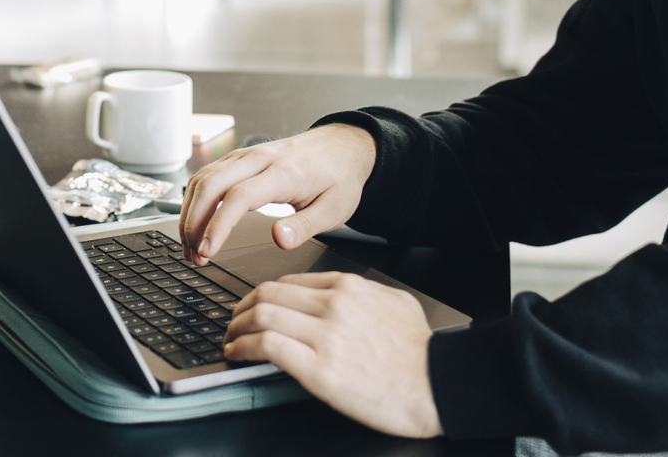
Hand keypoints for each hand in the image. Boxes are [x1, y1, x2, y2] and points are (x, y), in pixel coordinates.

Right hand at [178, 124, 376, 264]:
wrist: (344, 145)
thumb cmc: (339, 177)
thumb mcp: (334, 209)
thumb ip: (304, 226)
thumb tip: (279, 240)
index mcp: (284, 173)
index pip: (238, 196)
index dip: (217, 226)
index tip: (207, 251)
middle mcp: (260, 158)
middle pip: (211, 184)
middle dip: (194, 223)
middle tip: (195, 256)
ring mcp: (247, 154)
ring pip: (204, 177)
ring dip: (190, 212)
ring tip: (192, 247)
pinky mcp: (241, 157)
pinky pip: (208, 174)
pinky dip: (195, 199)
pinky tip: (195, 222)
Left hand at [224, 271, 441, 437]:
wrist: (437, 384)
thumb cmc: (420, 352)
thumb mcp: (394, 302)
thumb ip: (364, 293)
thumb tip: (341, 294)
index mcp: (349, 287)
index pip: (288, 283)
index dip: (262, 295)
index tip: (254, 307)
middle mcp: (334, 305)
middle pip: (267, 295)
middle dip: (241, 308)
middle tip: (233, 321)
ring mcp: (326, 336)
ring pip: (261, 316)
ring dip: (236, 328)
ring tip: (230, 340)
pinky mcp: (319, 370)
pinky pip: (267, 346)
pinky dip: (243, 347)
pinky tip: (237, 353)